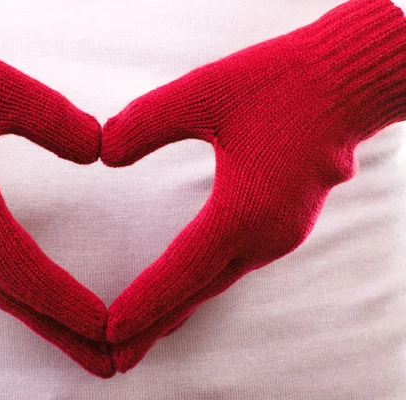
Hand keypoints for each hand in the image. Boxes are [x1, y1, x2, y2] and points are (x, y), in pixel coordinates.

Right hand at [0, 3, 112, 376]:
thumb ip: (54, 119)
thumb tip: (98, 151)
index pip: (30, 276)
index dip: (72, 305)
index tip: (112, 328)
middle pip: (18, 303)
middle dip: (66, 336)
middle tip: (110, 366)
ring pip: (1, 294)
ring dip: (45, 320)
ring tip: (86, 343)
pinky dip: (21, 295)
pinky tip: (40, 301)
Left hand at [101, 0, 405, 371]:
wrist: (345, 83)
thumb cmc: (281, 83)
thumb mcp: (204, 91)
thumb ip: (147, 122)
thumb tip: (104, 154)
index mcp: (244, 211)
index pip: (180, 271)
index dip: (142, 302)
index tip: (107, 331)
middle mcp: (263, 236)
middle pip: (196, 293)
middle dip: (153, 327)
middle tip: (115, 360)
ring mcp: (277, 236)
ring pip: (214, 284)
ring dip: (175, 309)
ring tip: (139, 335)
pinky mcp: (280, 226)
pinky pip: (229, 267)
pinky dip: (197, 286)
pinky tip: (181, 290)